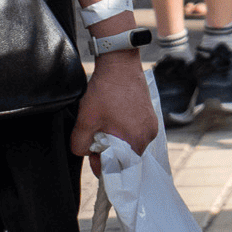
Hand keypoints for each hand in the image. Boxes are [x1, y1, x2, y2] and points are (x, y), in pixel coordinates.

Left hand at [70, 54, 159, 174]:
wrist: (119, 63)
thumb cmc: (106, 90)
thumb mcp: (85, 121)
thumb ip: (80, 146)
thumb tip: (86, 152)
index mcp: (137, 140)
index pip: (119, 167)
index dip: (101, 162)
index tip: (92, 151)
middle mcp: (149, 134)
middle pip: (125, 156)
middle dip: (109, 149)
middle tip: (97, 134)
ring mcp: (152, 123)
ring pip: (129, 142)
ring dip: (116, 138)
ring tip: (105, 122)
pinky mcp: (150, 114)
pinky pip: (135, 130)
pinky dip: (123, 128)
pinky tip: (113, 115)